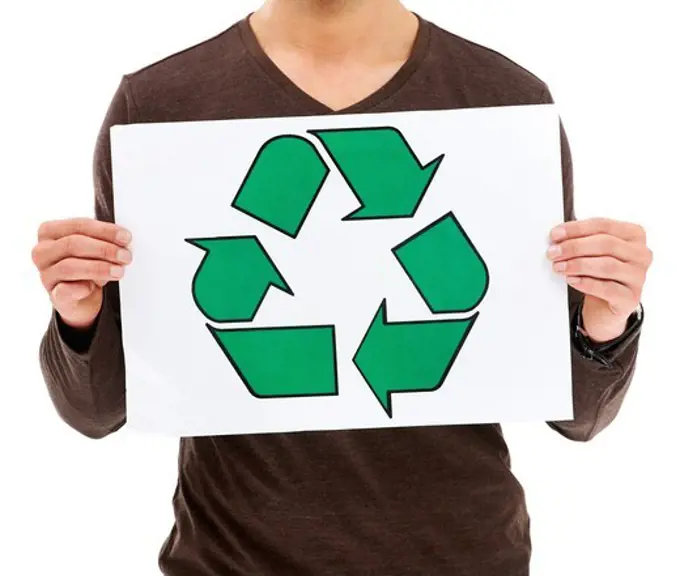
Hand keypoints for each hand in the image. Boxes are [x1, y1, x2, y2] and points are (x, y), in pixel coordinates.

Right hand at [32, 218, 132, 329]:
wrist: (84, 297)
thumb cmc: (89, 265)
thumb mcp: (95, 249)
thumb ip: (104, 241)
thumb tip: (123, 242)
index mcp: (50, 232)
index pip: (78, 225)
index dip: (105, 231)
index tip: (126, 237)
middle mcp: (42, 251)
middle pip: (73, 244)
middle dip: (104, 249)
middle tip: (126, 256)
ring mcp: (46, 274)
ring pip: (69, 267)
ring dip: (99, 268)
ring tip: (119, 271)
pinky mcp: (54, 296)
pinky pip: (65, 291)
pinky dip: (81, 289)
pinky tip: (92, 288)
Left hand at [547, 218, 651, 342]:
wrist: (605, 306)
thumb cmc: (598, 273)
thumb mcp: (592, 252)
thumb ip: (581, 240)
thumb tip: (557, 237)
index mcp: (634, 235)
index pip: (604, 225)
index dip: (577, 228)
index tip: (555, 234)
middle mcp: (641, 254)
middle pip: (606, 244)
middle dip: (574, 247)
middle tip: (553, 252)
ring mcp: (638, 276)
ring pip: (607, 266)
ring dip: (578, 265)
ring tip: (558, 267)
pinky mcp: (631, 298)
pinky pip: (607, 288)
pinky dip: (586, 283)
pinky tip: (572, 280)